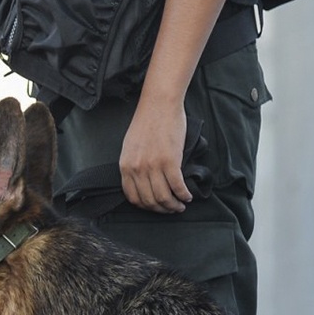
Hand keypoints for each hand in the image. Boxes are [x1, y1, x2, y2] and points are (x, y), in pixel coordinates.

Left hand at [120, 95, 191, 212]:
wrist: (159, 104)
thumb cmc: (147, 122)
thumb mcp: (131, 146)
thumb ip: (133, 165)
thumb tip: (142, 182)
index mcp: (125, 166)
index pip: (133, 197)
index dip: (146, 206)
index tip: (155, 207)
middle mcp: (137, 169)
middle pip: (149, 201)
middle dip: (162, 210)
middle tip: (171, 209)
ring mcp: (153, 166)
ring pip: (163, 197)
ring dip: (174, 206)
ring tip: (181, 205)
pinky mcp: (170, 161)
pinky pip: (177, 186)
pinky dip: (184, 195)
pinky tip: (188, 196)